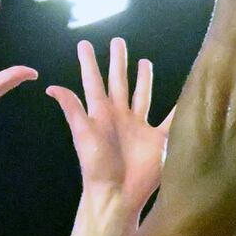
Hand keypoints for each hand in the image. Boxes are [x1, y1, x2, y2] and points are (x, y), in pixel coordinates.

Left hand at [46, 37, 164, 214]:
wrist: (118, 195)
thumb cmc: (98, 166)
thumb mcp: (83, 135)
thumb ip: (72, 109)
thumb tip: (51, 87)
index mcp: (101, 113)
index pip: (94, 82)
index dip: (89, 63)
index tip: (84, 43)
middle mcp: (120, 116)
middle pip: (119, 82)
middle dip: (118, 62)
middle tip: (118, 41)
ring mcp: (139, 127)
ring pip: (142, 96)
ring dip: (143, 79)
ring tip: (144, 61)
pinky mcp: (158, 140)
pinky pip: (171, 118)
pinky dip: (179, 107)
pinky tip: (184, 93)